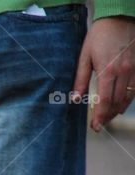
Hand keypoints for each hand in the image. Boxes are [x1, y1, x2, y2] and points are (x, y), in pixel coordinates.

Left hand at [73, 16, 134, 130]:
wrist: (119, 18)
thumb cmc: (99, 36)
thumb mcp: (84, 56)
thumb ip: (80, 79)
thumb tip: (75, 99)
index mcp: (108, 71)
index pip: (105, 100)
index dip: (100, 115)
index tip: (95, 126)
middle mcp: (123, 72)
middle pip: (117, 101)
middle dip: (108, 116)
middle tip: (100, 125)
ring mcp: (134, 69)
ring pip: (129, 96)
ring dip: (119, 109)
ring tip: (108, 117)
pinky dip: (129, 99)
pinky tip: (121, 105)